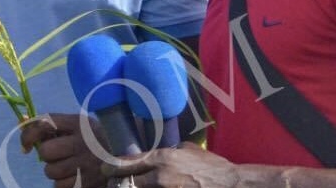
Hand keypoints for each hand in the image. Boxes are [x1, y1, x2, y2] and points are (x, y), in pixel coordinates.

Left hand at [20, 113, 108, 187]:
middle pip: (46, 151)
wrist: (126, 158)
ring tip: (67, 167)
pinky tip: (73, 176)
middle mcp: (82, 142)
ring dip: (54, 171)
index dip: (28, 134)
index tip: (26, 145)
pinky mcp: (88, 182)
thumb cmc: (93, 139)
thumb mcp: (77, 125)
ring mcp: (86, 164)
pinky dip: (62, 183)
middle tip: (56, 156)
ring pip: (50, 171)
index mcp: (78, 123)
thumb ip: (51, 125)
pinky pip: (60, 186)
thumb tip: (21, 121)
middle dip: (46, 155)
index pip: (45, 123)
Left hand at [101, 143, 239, 187]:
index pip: (127, 161)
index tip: (105, 168)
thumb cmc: (211, 167)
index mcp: (162, 157)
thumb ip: (170, 151)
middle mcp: (159, 175)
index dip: (112, 166)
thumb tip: (160, 151)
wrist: (230, 184)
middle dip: (115, 183)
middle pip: (125, 181)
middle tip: (110, 183)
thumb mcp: (188, 150)